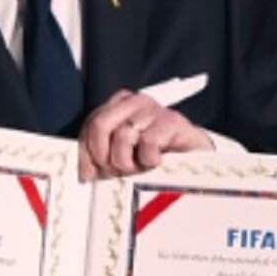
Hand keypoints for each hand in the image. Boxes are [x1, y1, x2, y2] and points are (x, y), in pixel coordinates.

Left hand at [78, 90, 212, 180]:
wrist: (192, 158)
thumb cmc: (152, 157)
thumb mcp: (120, 157)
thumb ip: (98, 158)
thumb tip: (84, 172)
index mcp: (116, 106)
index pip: (89, 126)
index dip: (87, 154)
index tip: (93, 173)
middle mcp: (133, 102)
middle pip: (99, 125)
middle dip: (104, 156)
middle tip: (118, 171)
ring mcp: (153, 109)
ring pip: (123, 137)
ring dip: (129, 163)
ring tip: (141, 167)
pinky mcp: (171, 121)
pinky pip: (147, 143)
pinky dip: (149, 160)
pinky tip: (157, 161)